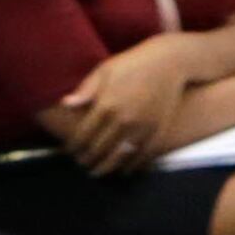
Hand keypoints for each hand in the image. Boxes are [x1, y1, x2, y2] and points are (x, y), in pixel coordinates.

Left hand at [53, 36, 196, 175]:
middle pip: (99, 149)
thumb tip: (65, 105)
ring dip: (107, 168)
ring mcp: (143, 127)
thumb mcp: (104, 70)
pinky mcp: (160, 130)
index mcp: (106, 105)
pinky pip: (144, 156)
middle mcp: (124, 120)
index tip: (69, 151)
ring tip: (98, 172)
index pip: (83, 136)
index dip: (73, 148)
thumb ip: (85, 90)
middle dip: (87, 160)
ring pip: (120, 157)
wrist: (170, 62)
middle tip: (81, 164)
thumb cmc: (132, 63)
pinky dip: (133, 166)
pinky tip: (125, 170)